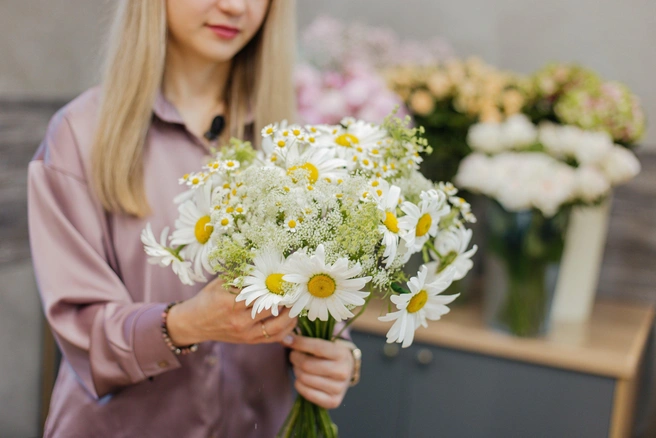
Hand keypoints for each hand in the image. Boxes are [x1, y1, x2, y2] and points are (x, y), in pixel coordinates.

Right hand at [166, 277, 296, 344]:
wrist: (195, 323)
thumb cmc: (208, 298)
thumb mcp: (221, 282)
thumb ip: (242, 275)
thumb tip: (264, 263)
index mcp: (230, 302)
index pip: (260, 292)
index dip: (276, 284)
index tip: (286, 277)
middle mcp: (239, 320)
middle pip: (272, 308)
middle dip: (286, 297)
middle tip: (296, 288)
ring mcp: (245, 333)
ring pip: (277, 326)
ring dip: (291, 314)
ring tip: (297, 303)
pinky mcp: (249, 341)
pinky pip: (274, 338)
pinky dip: (287, 329)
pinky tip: (293, 318)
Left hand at [284, 335, 354, 409]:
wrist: (345, 371)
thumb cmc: (329, 355)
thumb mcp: (324, 343)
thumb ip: (305, 340)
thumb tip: (284, 338)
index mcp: (342, 354)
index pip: (317, 347)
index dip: (299, 343)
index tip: (287, 339)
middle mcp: (343, 372)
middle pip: (307, 365)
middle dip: (295, 358)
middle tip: (294, 355)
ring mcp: (339, 389)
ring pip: (304, 378)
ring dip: (296, 371)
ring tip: (299, 366)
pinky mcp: (333, 402)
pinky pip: (306, 392)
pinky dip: (299, 384)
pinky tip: (302, 379)